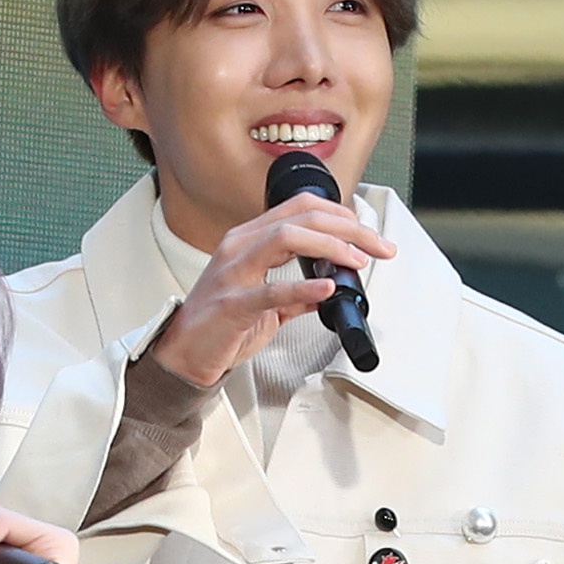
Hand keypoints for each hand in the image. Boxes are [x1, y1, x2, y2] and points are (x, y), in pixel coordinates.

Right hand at [145, 191, 393, 390]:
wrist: (184, 355)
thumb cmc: (219, 326)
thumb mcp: (265, 305)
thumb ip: (295, 296)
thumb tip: (327, 293)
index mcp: (249, 239)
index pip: (300, 208)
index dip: (341, 215)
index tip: (368, 234)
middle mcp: (240, 246)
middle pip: (302, 217)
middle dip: (350, 228)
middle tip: (379, 246)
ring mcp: (234, 272)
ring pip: (286, 238)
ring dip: (331, 246)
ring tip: (358, 260)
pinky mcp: (232, 303)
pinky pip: (271, 290)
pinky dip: (304, 288)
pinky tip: (327, 290)